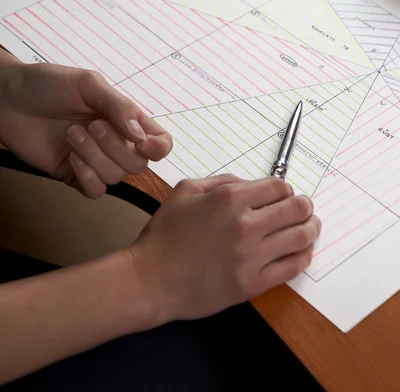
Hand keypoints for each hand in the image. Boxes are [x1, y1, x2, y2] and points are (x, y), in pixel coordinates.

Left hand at [0, 62, 171, 196]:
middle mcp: (114, 142)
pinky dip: (87, 176)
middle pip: (139, 164)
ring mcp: (95, 160)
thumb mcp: (89, 84)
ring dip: (95, 157)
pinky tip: (72, 159)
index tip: (143, 143)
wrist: (9, 98)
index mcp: (125, 119)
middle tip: (91, 125)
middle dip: (116, 147)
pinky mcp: (74, 174)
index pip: (159, 141)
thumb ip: (120, 107)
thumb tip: (142, 136)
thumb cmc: (49, 84)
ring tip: (72, 134)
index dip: (159, 148)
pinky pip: (95, 190)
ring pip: (116, 177)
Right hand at [130, 175, 320, 323]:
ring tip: (311, 227)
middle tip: (305, 209)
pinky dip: (303, 257)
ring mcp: (252, 257)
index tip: (286, 194)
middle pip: (296, 209)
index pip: (279, 187)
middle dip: (305, 206)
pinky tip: (303, 252)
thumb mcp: (185, 191)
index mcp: (230, 199)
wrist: (152, 279)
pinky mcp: (253, 284)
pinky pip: (291, 268)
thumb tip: (249, 184)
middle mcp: (246, 225)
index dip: (287, 189)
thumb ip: (221, 181)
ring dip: (311, 229)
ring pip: (300, 238)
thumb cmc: (165, 234)